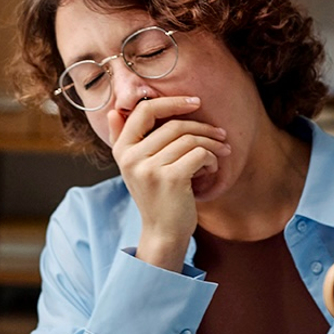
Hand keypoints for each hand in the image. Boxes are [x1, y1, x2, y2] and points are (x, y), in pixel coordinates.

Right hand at [107, 96, 230, 270]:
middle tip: (220, 135)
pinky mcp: (170, 178)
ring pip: (189, 139)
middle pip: (173, 125)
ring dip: (211, 144)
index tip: (195, 103)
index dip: (171, 101)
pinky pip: (199, 153)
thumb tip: (112, 110)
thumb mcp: (135, 167)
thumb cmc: (156, 196)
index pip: (144, 111)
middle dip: (202, 127)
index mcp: (121, 150)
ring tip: (221, 153)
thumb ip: (124, 139)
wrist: (163, 232)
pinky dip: (211, 159)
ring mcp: (149, 168)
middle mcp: (131, 158)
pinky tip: (212, 169)